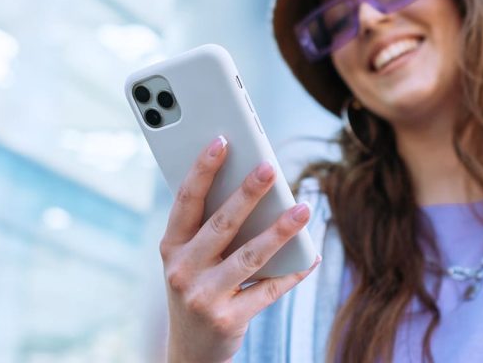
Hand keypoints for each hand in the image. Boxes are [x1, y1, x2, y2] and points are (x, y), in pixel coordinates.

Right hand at [159, 136, 320, 362]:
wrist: (190, 351)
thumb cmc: (197, 289)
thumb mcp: (190, 260)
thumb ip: (210, 228)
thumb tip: (255, 186)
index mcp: (170, 247)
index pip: (186, 200)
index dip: (203, 169)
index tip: (223, 141)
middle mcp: (182, 271)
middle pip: (221, 224)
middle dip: (248, 193)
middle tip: (270, 168)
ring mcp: (203, 297)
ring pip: (250, 256)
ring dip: (280, 230)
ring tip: (303, 209)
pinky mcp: (228, 320)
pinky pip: (269, 289)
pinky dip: (293, 272)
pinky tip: (311, 256)